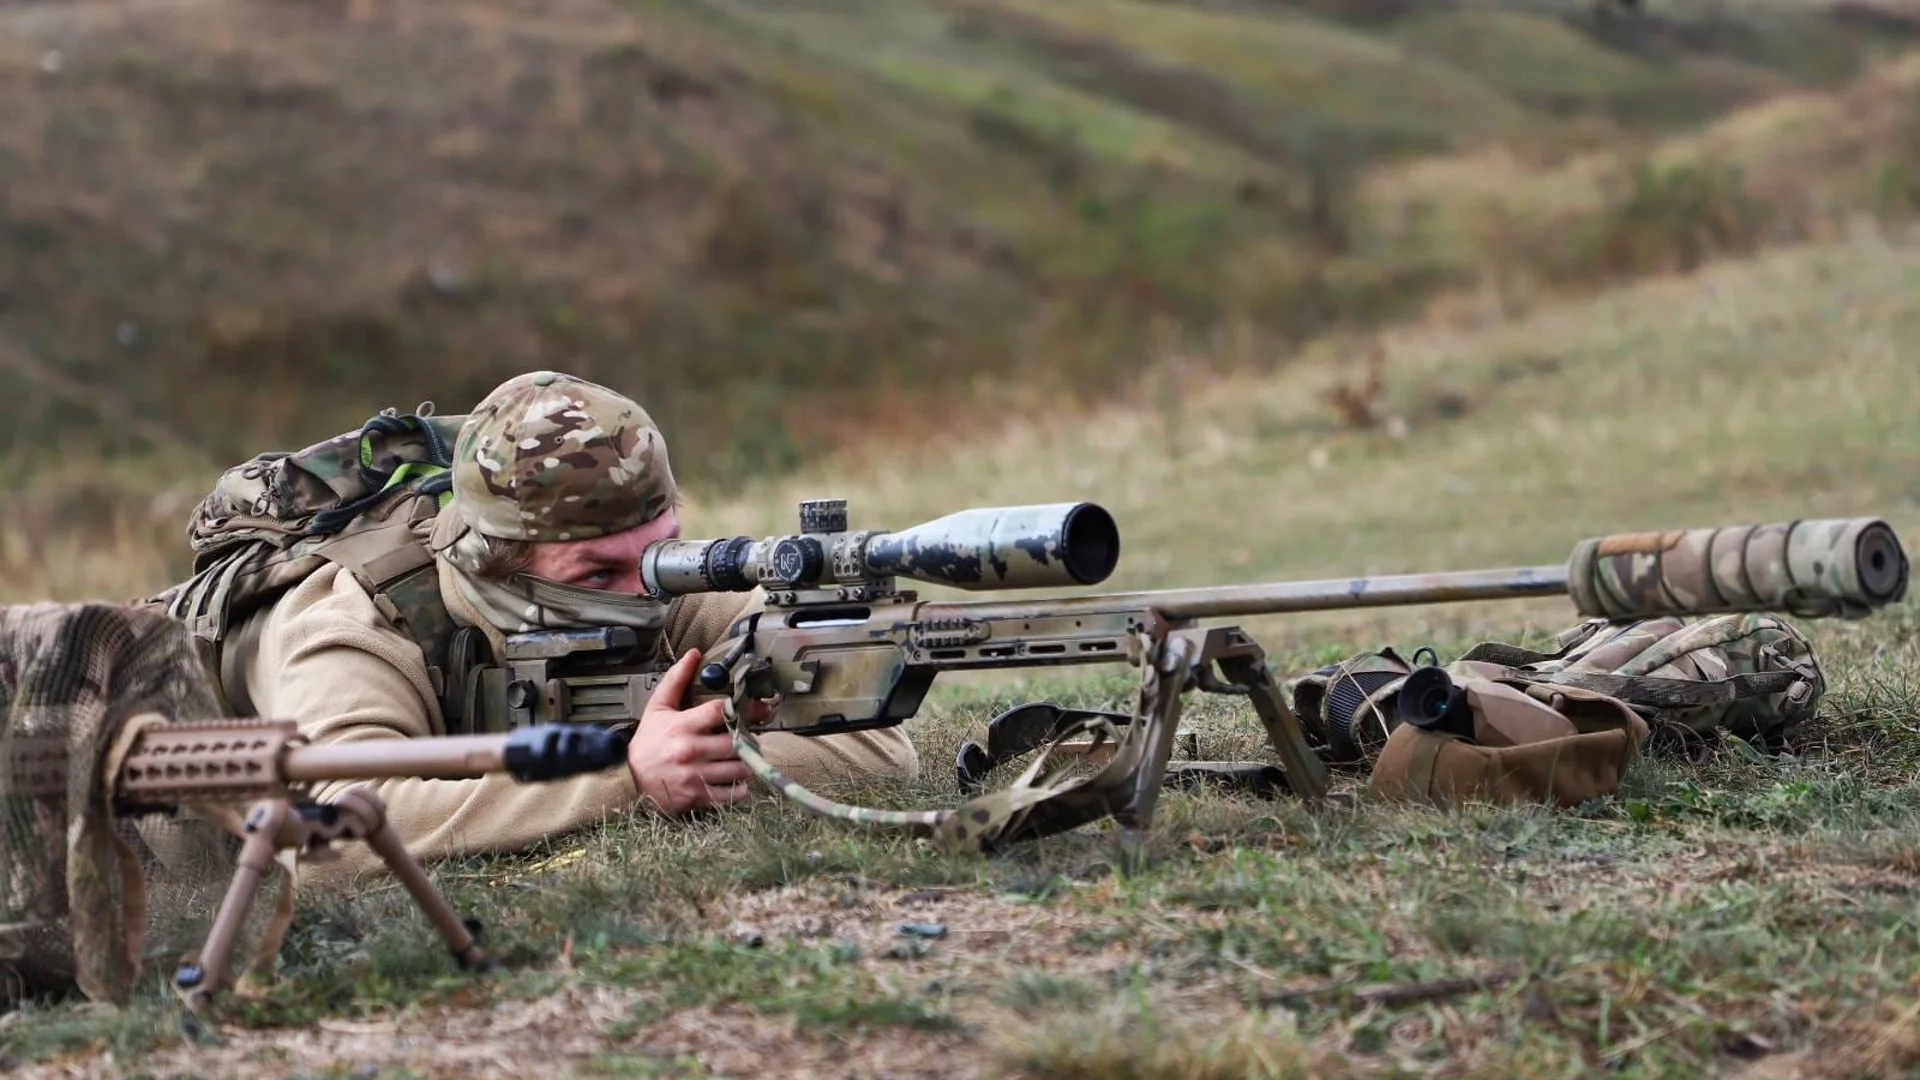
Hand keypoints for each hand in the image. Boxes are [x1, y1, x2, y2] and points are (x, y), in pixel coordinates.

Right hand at [626, 649, 752, 813]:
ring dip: (746, 763)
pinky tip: (735, 780)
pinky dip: (740, 788)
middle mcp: (691, 751)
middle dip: (747, 739)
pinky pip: (733, 794)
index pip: (720, 711)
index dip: (738, 709)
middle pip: (736, 742)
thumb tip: (694, 653)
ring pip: (739, 768)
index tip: (745, 711)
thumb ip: (676, 679)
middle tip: (747, 738)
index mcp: (682, 726)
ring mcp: (695, 776)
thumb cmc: (648, 742)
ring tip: (742, 758)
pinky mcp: (697, 797)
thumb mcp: (657, 707)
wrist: (627, 779)